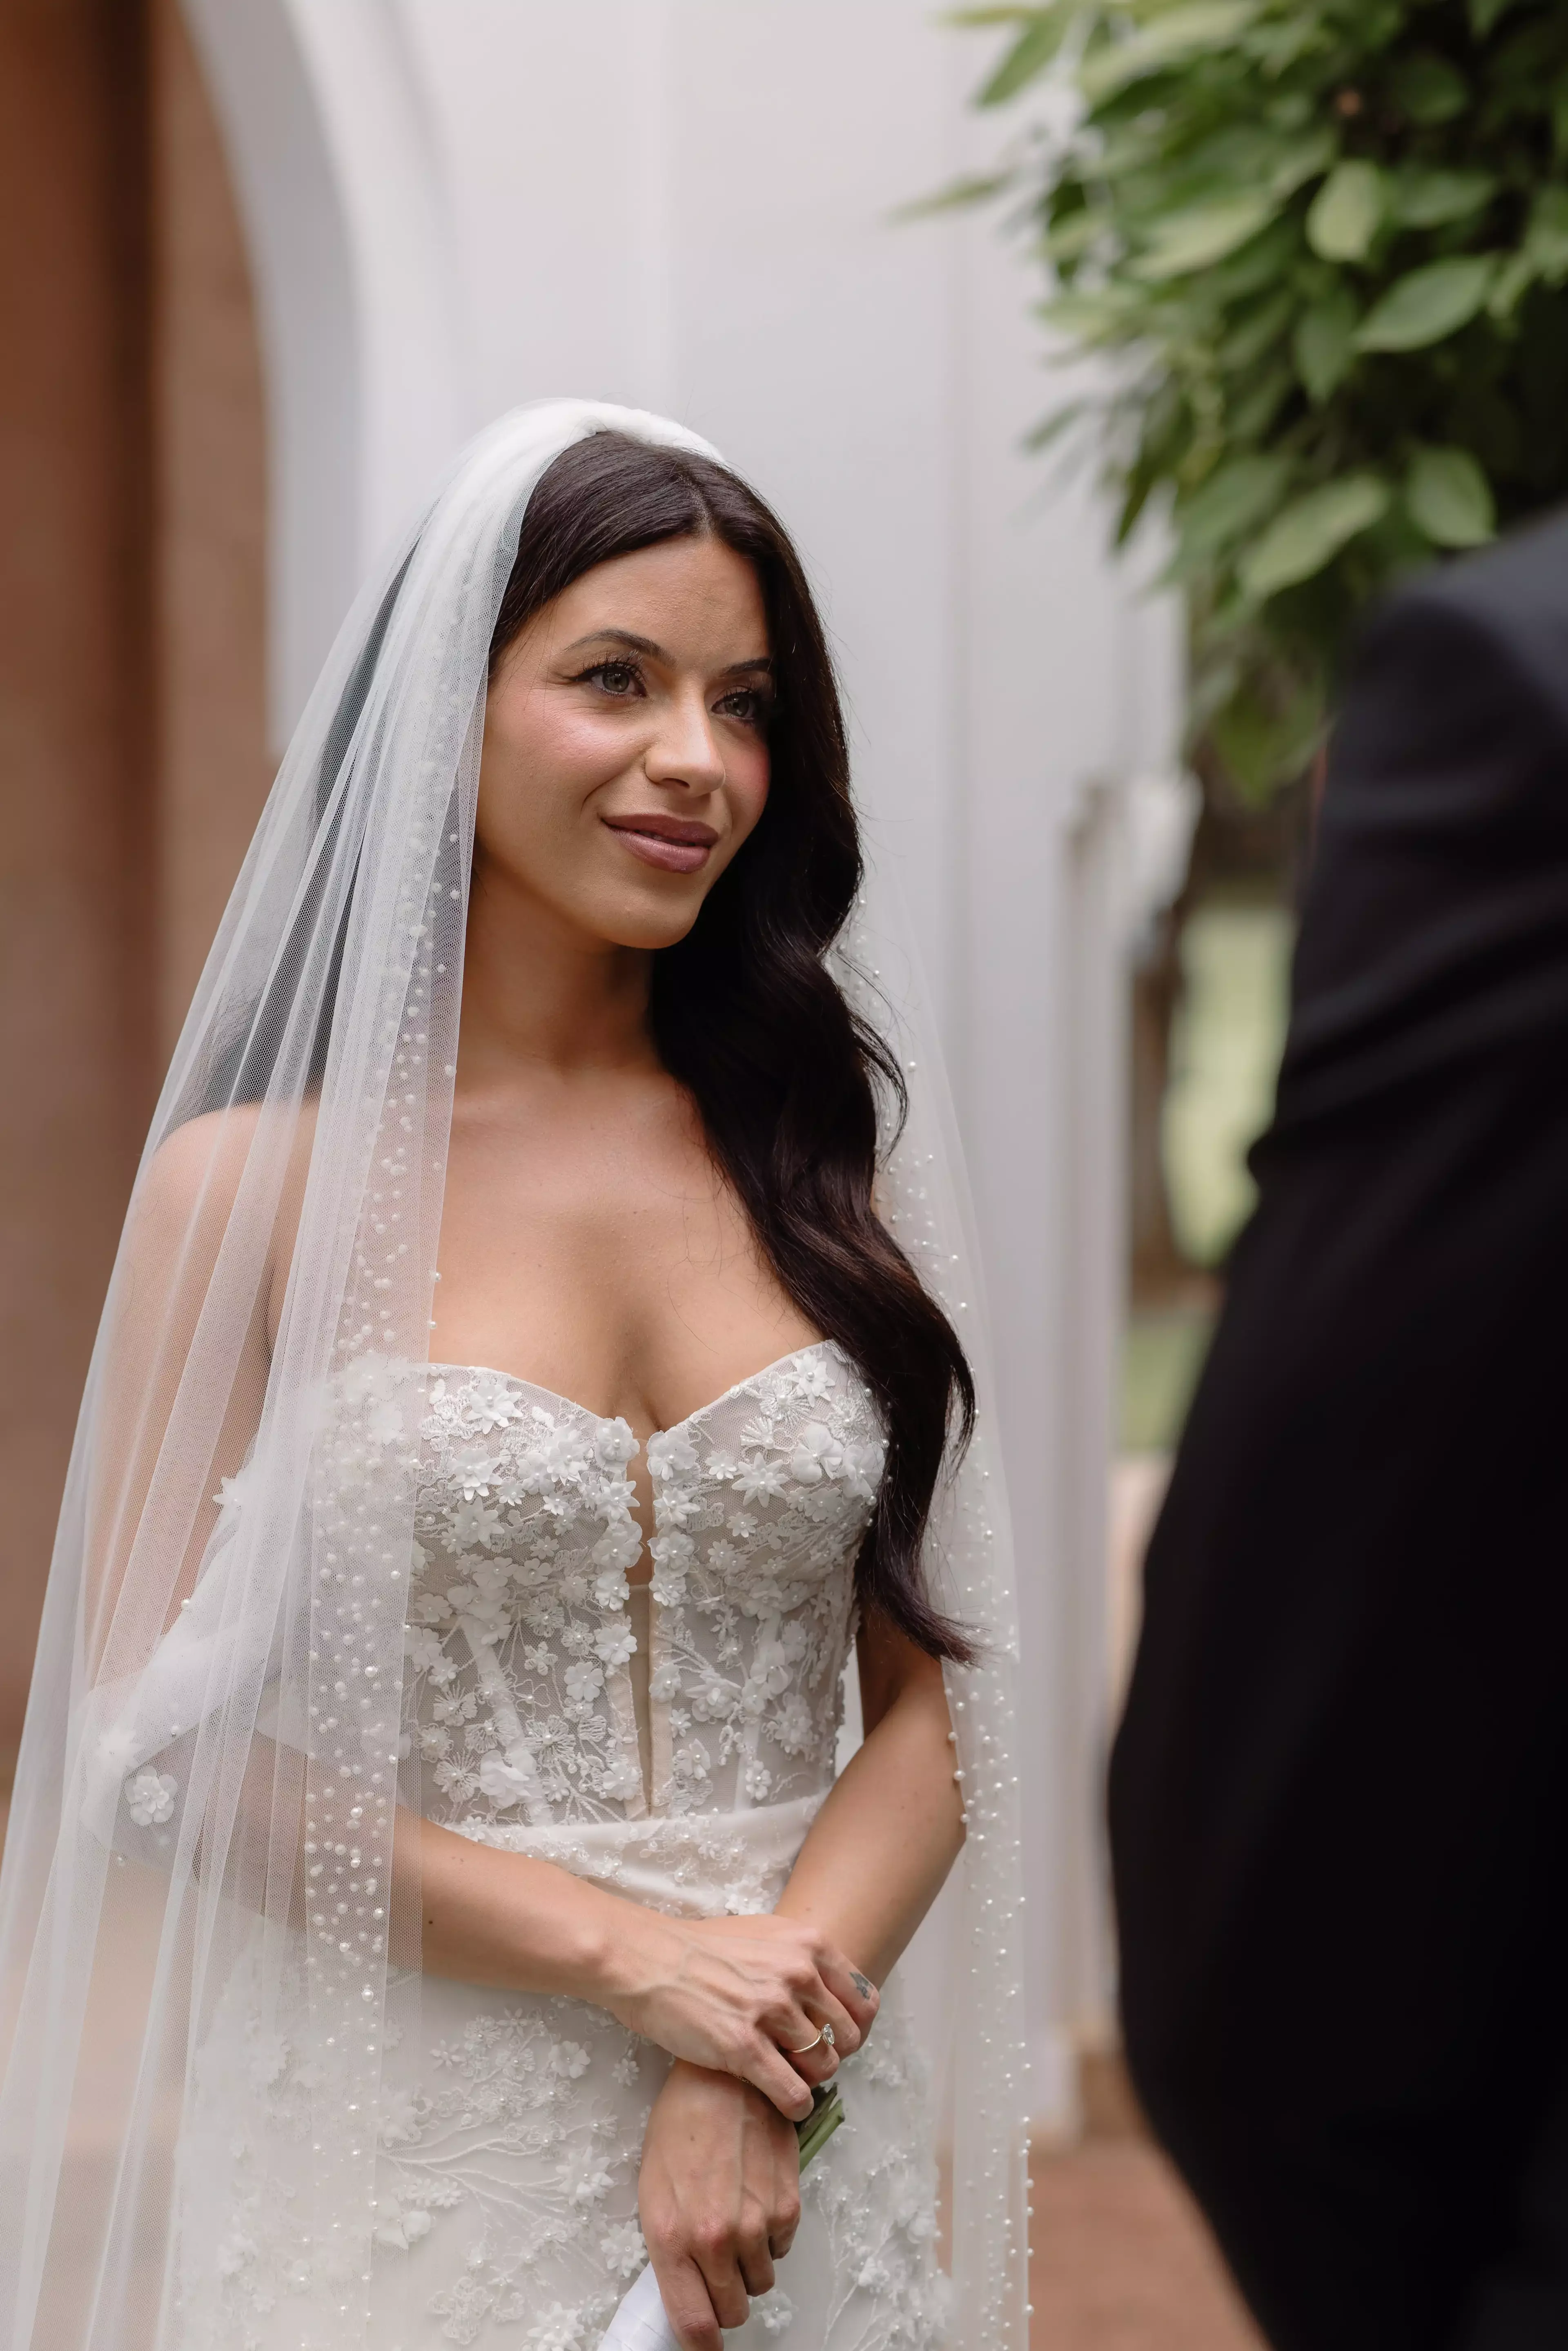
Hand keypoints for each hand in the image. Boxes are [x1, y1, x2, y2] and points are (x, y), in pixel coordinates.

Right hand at [602, 1909, 877, 2121]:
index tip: (836, 2039)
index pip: (864, 1999)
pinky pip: (793, 2092)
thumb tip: (830, 1992)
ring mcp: (770, 2010)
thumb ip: (800, 1959)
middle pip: (845, 2037)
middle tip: (807, 2062)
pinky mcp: (743, 2047)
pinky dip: (796, 2106)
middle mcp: (797, 1974)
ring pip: (823, 2066)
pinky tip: (786, 2106)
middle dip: (831, 2054)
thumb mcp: (763, 1935)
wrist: (647, 1958)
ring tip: (790, 2079)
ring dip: (811, 2080)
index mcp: (808, 1944)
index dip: (854, 2026)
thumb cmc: (701, 1948)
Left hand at [639, 2059, 801, 2350]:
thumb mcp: (653, 2190)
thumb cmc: (680, 2127)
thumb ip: (669, 2249)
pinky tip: (754, 2200)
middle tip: (714, 2269)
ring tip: (734, 2222)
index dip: (701, 2346)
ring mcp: (755, 2225)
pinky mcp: (786, 2206)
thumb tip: (685, 2294)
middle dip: (724, 2299)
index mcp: (671, 2238)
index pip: (694, 2326)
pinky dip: (770, 2237)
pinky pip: (781, 2249)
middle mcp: (714, 2239)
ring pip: (760, 2283)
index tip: (704, 2346)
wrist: (723, 2077)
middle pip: (731, 2311)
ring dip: (747, 2266)